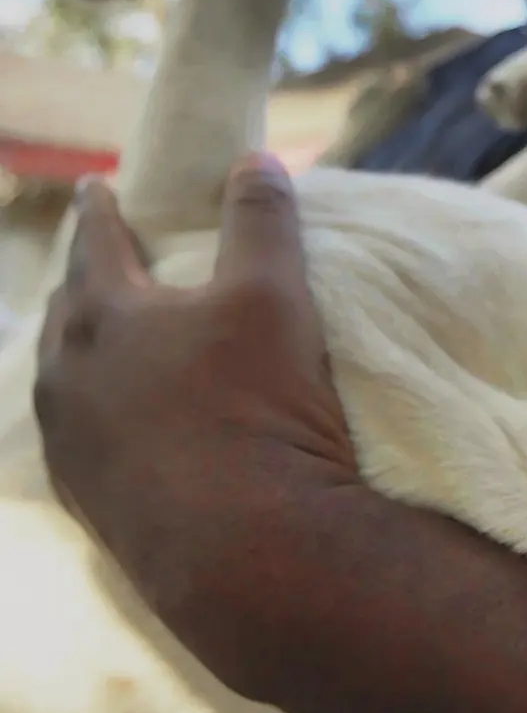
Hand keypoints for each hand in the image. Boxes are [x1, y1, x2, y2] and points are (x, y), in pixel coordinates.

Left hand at [34, 153, 358, 682]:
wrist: (248, 552)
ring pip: (65, 382)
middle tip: (102, 264)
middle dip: (83, 281)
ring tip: (108, 344)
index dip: (99, 210)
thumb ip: (262, 220)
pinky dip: (100, 413)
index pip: (95, 245)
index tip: (95, 185)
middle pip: (66, 313)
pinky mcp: (92, 505)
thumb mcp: (274, 294)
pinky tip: (127, 424)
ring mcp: (74, 449)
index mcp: (103, 318)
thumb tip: (255, 160)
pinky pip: (82, 439)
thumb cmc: (258, 406)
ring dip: (85, 353)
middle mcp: (68, 381)